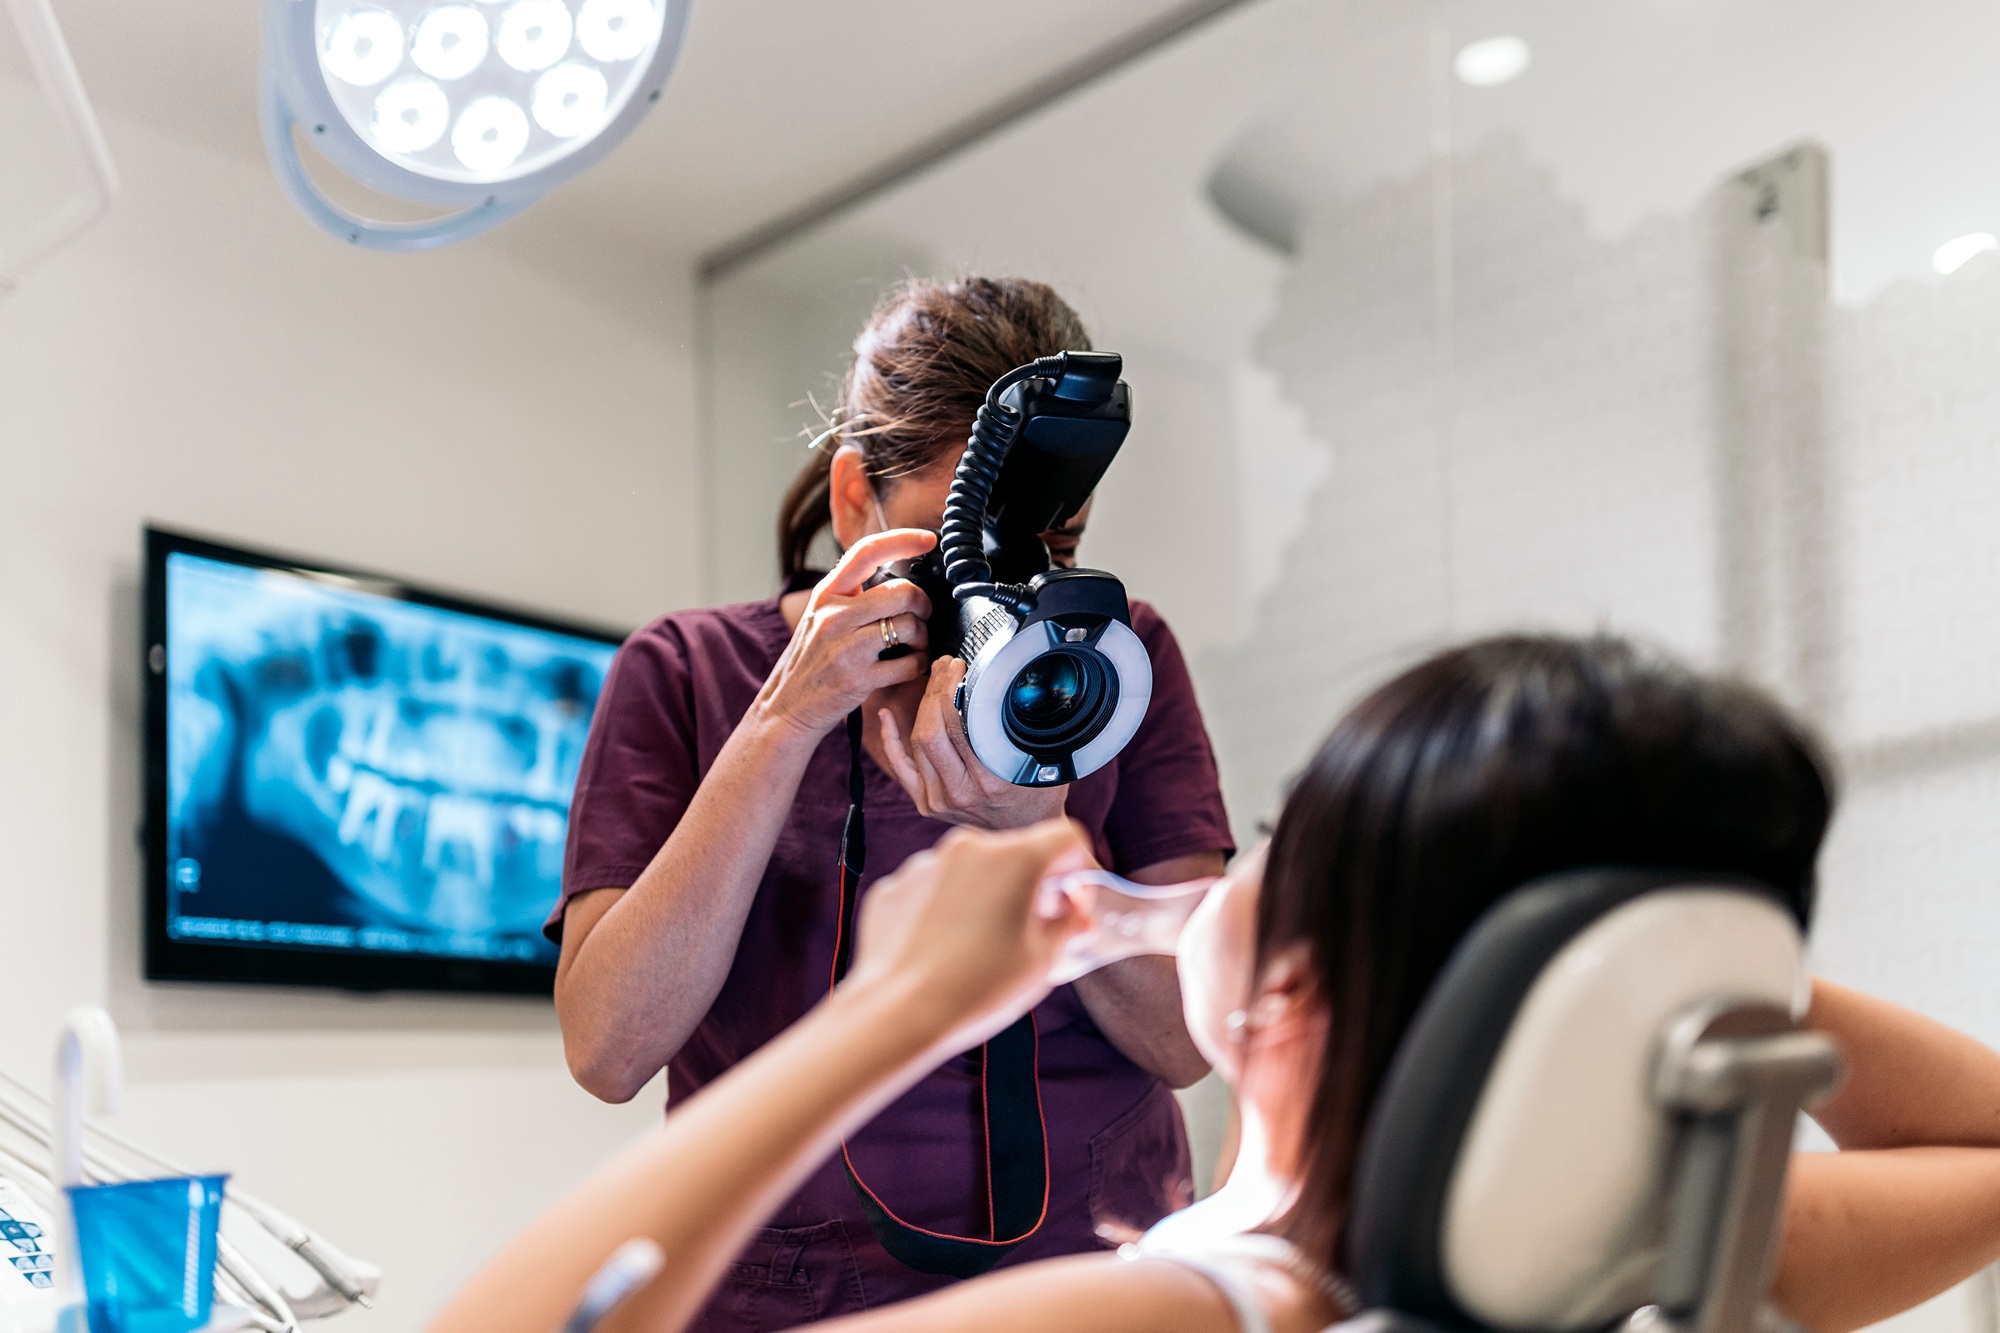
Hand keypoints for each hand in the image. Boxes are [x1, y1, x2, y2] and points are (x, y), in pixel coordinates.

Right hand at [755, 529, 936, 738]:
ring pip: (910, 625)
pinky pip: (910, 663)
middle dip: (923, 604)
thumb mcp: (820, 617)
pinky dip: (919, 664)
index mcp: (826, 594)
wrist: (786, 707)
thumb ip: (852, 596)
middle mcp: (833, 616)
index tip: (928, 539)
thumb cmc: (811, 662)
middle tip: (922, 615)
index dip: (903, 540)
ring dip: (923, 637)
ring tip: (914, 645)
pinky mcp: (858, 678)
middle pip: (902, 591)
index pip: (866, 552)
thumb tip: (898, 580)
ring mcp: (845, 647)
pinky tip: (910, 666)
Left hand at [846, 820, 1093, 1054]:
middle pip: (1015, 854)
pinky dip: (945, 912)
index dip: (1079, 868)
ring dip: (986, 898)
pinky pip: (933, 890)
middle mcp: (968, 847)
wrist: (899, 1014)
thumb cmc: (978, 989)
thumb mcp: (1043, 960)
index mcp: (1014, 857)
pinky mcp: (895, 887)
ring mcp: (925, 864)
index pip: (1066, 838)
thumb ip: (1068, 926)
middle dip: (1030, 887)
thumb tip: (1074, 914)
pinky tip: (944, 952)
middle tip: (1031, 932)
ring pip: (971, 872)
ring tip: (981, 950)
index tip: (1072, 902)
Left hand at [878, 656, 1069, 828]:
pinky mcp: (927, 805)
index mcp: (990, 781)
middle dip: (936, 691)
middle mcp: (960, 794)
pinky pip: (901, 767)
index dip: (952, 689)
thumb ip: (1023, 729)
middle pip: (931, 731)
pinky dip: (891, 739)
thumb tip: (1008, 682)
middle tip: (945, 666)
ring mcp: (939, 802)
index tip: (959, 666)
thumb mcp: (1043, 759)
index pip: (958, 724)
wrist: (1027, 832)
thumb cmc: (1038, 791)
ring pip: (917, 743)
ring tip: (935, 681)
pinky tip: (886, 715)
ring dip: (923, 706)